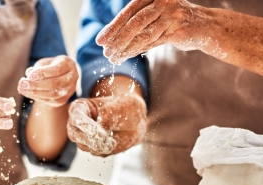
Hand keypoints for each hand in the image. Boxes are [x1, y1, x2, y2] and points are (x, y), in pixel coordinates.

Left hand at [17, 55, 78, 106]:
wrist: (62, 75)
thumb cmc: (52, 66)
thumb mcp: (45, 62)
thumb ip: (38, 68)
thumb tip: (29, 74)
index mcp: (69, 65)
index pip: (57, 70)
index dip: (43, 73)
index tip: (30, 75)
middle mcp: (72, 78)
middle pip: (55, 84)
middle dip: (37, 84)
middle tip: (23, 83)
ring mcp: (70, 90)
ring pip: (53, 94)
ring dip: (35, 92)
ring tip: (22, 89)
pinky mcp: (63, 100)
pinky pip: (50, 101)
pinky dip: (37, 97)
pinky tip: (27, 93)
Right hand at [67, 93, 147, 155]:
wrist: (135, 120)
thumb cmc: (124, 108)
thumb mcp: (117, 109)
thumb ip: (107, 121)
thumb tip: (100, 137)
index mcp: (80, 108)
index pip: (76, 118)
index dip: (86, 126)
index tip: (98, 133)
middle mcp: (78, 123)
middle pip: (74, 134)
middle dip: (89, 140)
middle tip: (103, 140)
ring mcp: (84, 137)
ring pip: (84, 146)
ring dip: (99, 146)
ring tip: (112, 142)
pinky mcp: (93, 148)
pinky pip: (95, 153)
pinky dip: (105, 150)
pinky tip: (113, 143)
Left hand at [96, 0, 215, 63]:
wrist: (204, 26)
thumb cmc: (173, 20)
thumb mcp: (155, 14)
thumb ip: (136, 21)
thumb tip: (110, 37)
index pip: (128, 12)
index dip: (113, 27)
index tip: (100, 40)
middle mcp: (163, 1)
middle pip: (134, 23)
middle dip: (117, 40)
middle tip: (105, 52)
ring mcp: (172, 15)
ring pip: (143, 35)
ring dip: (125, 49)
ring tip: (113, 58)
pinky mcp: (178, 30)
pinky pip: (153, 43)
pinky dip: (137, 51)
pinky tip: (126, 57)